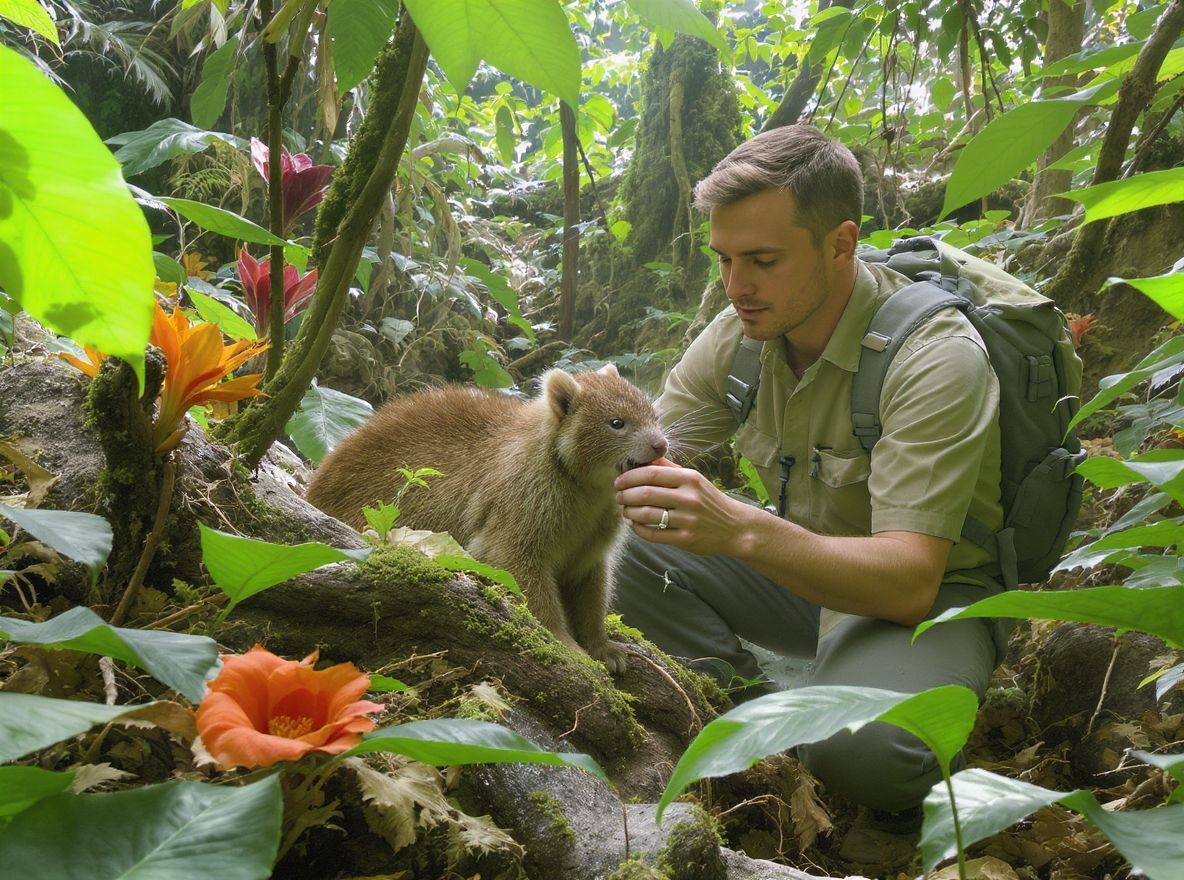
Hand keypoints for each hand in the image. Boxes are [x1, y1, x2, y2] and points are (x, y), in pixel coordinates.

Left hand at [614, 462, 759, 556]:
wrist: (735, 527)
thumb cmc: (709, 501)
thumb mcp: (694, 479)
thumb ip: (669, 468)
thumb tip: (644, 458)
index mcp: (689, 479)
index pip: (651, 473)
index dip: (629, 477)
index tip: (618, 481)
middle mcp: (689, 498)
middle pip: (645, 493)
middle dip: (625, 495)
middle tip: (619, 497)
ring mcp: (688, 520)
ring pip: (646, 515)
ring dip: (629, 512)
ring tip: (626, 510)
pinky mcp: (686, 539)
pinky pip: (653, 535)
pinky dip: (639, 529)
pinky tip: (635, 524)